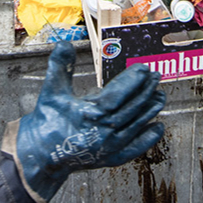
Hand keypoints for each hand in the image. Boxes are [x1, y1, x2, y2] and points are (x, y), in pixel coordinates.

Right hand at [3, 43, 165, 202]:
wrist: (41, 153)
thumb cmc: (47, 121)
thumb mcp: (51, 91)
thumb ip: (60, 67)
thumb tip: (64, 44)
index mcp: (91, 114)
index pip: (119, 94)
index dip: (133, 80)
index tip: (144, 68)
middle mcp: (104, 132)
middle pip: (132, 108)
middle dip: (146, 91)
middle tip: (156, 76)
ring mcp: (109, 147)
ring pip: (136, 125)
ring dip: (150, 110)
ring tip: (161, 95)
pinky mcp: (110, 158)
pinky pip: (134, 148)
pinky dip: (147, 138)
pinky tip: (158, 127)